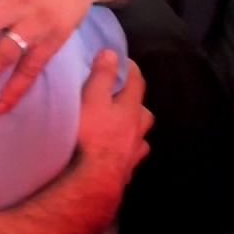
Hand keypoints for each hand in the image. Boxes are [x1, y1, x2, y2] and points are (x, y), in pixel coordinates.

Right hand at [76, 51, 151, 193]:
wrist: (93, 180)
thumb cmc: (89, 136)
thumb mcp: (91, 99)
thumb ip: (102, 76)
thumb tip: (112, 53)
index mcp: (130, 109)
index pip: (136, 83)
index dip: (130, 70)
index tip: (123, 61)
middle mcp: (137, 130)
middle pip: (144, 113)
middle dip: (135, 103)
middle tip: (121, 99)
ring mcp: (133, 154)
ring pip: (140, 138)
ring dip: (134, 131)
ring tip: (121, 129)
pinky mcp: (125, 173)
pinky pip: (130, 160)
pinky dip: (126, 154)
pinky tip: (116, 156)